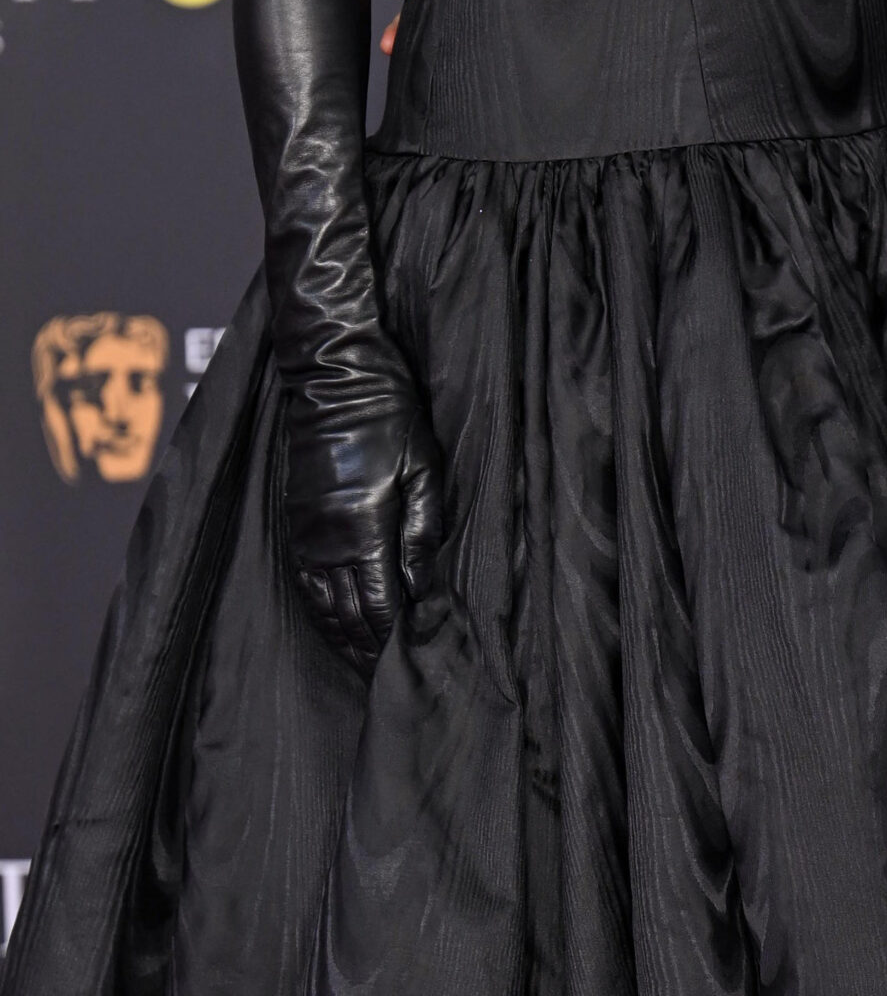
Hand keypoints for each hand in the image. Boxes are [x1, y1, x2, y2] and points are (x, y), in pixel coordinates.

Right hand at [282, 346, 442, 671]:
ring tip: (362, 661)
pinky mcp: (295, 522)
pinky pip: (305, 583)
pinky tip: (332, 623)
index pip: (379, 602)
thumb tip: (423, 585)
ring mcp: (306, 533)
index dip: (393, 636)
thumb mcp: (424, 467)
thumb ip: (423, 529)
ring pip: (322, 604)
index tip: (409, 660)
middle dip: (368, 646)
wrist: (334, 379)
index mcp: (364, 527)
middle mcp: (328, 539)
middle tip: (388, 675)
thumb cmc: (389, 415)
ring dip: (342, 636)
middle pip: (348, 613)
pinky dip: (320, 611)